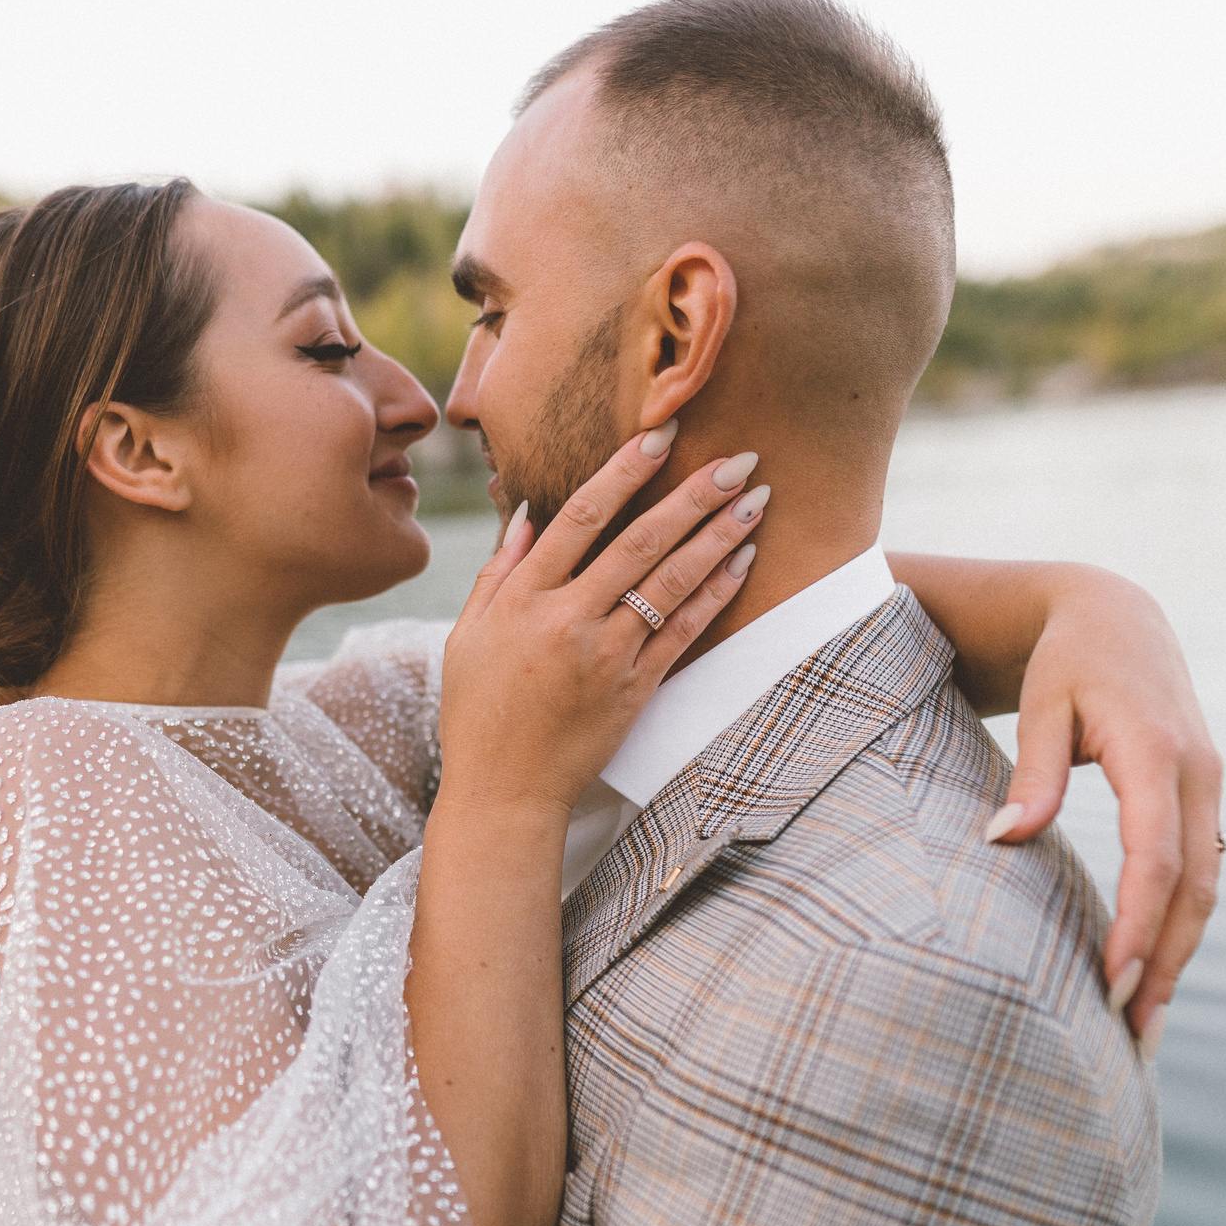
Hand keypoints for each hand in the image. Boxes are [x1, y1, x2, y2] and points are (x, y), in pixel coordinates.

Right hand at [437, 422, 765, 824]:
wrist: (504, 790)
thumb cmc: (479, 711)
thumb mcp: (469, 636)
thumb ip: (499, 573)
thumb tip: (529, 512)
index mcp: (523, 599)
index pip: (580, 516)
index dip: (624, 471)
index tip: (659, 435)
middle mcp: (567, 621)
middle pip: (639, 542)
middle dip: (693, 496)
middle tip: (738, 459)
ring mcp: (606, 656)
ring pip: (670, 583)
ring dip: (718, 538)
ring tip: (756, 500)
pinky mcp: (635, 690)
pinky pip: (683, 634)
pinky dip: (715, 595)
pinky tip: (743, 561)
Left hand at [988, 570, 1221, 1054]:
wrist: (1117, 617)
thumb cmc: (1066, 663)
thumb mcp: (1042, 705)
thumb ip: (1031, 774)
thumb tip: (1001, 840)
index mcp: (1157, 752)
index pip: (1154, 856)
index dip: (1137, 924)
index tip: (1111, 983)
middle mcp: (1198, 774)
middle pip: (1192, 888)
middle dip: (1165, 962)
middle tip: (1133, 1034)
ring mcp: (1209, 787)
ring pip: (1204, 887)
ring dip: (1178, 955)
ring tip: (1145, 1025)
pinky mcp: (1202, 799)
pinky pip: (1197, 872)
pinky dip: (1178, 924)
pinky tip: (1153, 970)